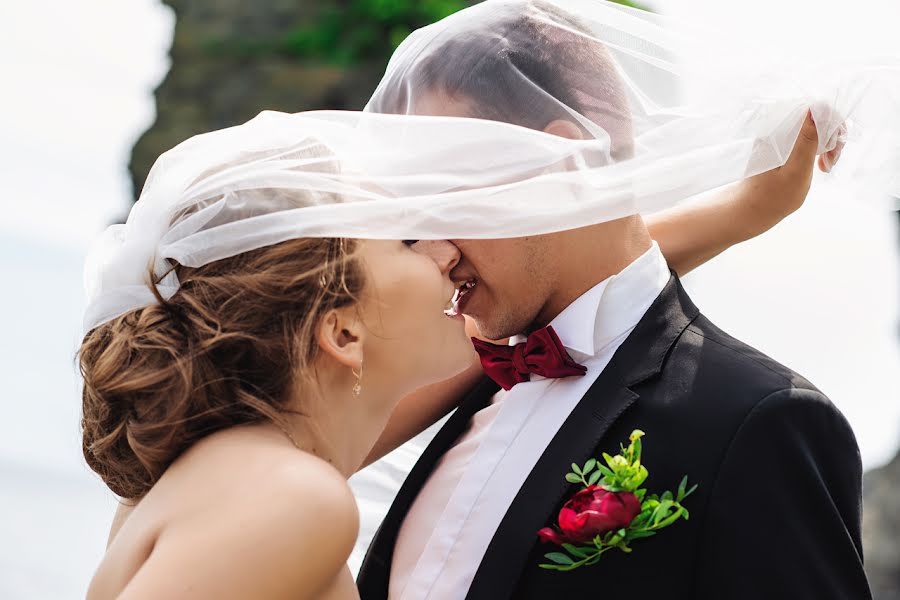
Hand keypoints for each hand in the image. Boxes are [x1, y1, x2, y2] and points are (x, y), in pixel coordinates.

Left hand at [734, 108, 845, 235]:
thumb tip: (818, 108)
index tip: (834, 150)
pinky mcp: (781, 143)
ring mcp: (778, 135)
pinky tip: (819, 165)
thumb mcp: (796, 170)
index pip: (815, 109)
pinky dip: (816, 149)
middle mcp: (775, 128)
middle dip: (831, 137)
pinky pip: (806, 137)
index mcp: (777, 132)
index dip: (832, 125)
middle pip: (816, 117)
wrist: (750, 210)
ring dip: (826, 144)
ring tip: (825, 167)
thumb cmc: (772, 197)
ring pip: (814, 128)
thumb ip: (807, 140)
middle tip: (830, 163)